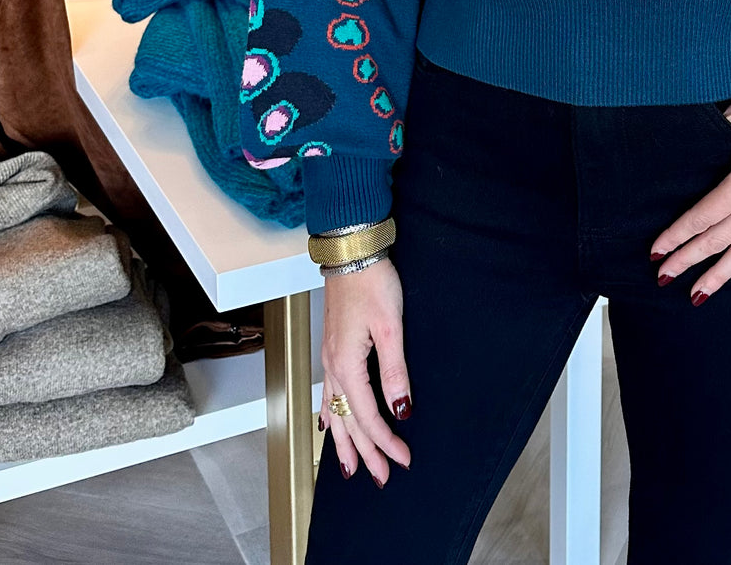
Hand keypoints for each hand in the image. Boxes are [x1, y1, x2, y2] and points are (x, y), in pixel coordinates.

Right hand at [318, 257, 413, 486]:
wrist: (352, 253)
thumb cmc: (372, 282)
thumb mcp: (391, 327)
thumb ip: (395, 371)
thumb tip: (401, 409)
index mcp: (347, 365)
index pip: (369, 416)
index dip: (385, 442)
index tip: (403, 459)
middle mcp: (333, 366)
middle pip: (349, 421)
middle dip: (365, 452)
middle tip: (380, 478)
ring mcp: (330, 358)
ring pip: (335, 411)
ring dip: (346, 440)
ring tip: (351, 467)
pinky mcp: (333, 348)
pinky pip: (327, 393)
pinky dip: (330, 415)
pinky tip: (329, 425)